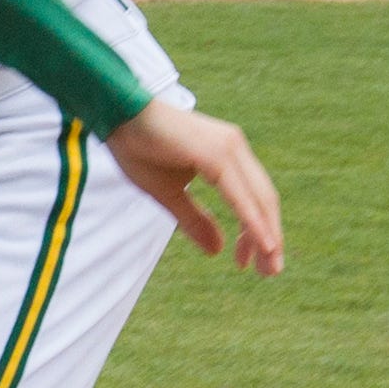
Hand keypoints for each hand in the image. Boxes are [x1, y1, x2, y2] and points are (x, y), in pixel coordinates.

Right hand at [104, 99, 282, 273]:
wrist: (118, 115)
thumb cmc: (138, 149)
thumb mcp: (168, 194)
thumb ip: (194, 220)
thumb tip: (217, 250)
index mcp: (228, 157)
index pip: (255, 199)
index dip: (257, 232)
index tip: (250, 261)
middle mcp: (236, 149)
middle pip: (265, 201)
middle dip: (270, 238)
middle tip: (270, 272)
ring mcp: (229, 149)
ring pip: (260, 199)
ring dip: (267, 234)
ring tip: (269, 264)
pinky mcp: (217, 154)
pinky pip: (240, 194)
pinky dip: (252, 220)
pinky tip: (260, 241)